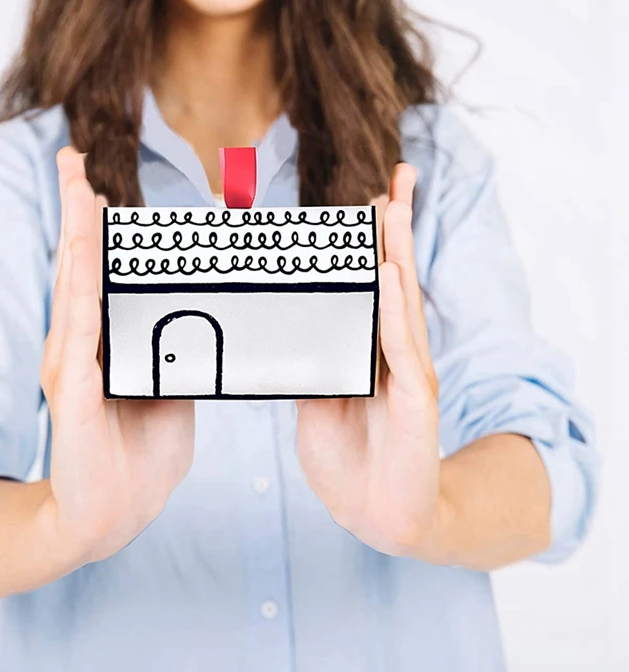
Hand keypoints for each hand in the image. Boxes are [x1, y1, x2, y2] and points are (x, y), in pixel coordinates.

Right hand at [40, 148, 194, 566]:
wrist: (109, 516)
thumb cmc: (137, 457)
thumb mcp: (168, 394)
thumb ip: (176, 358)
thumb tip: (201, 325)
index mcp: (104, 343)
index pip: (99, 274)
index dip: (95, 228)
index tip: (95, 184)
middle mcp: (82, 346)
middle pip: (78, 265)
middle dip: (76, 210)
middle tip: (71, 160)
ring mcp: (75, 367)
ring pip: (75, 287)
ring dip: (76, 236)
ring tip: (76, 187)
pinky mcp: (77, 396)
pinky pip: (81, 335)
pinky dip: (82, 292)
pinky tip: (82, 260)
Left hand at [295, 163, 442, 558]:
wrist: (379, 516)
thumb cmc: (350, 459)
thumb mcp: (317, 402)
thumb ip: (309, 364)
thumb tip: (280, 333)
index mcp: (370, 349)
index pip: (371, 283)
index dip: (372, 241)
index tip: (367, 199)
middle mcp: (393, 352)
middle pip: (396, 276)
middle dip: (397, 225)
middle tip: (399, 176)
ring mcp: (407, 374)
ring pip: (404, 300)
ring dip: (399, 251)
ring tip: (395, 205)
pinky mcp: (413, 402)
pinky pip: (401, 349)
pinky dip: (396, 310)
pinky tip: (392, 276)